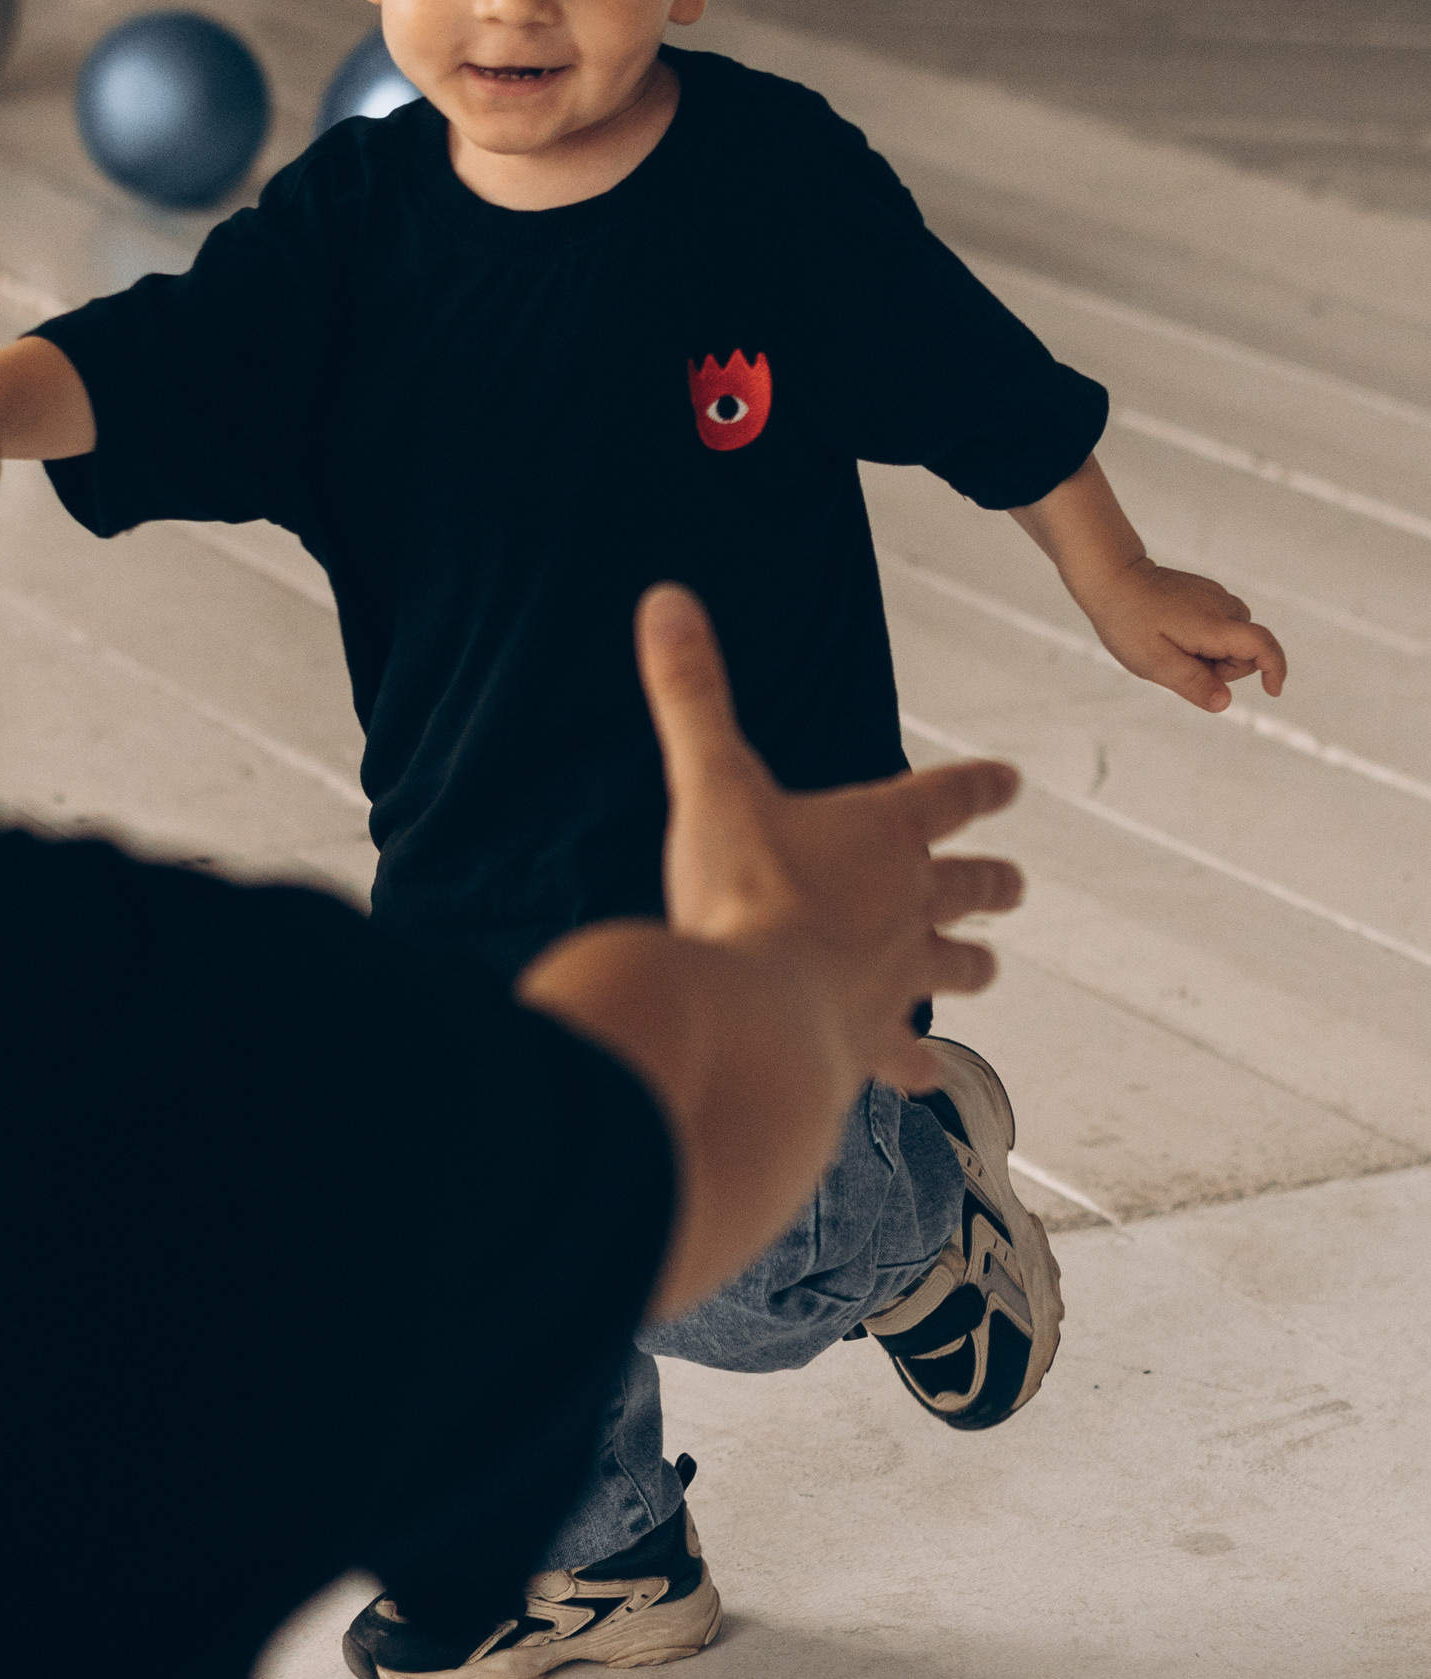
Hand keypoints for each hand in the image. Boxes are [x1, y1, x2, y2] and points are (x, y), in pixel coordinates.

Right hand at [639, 583, 1023, 1090]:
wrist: (748, 1012)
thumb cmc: (740, 895)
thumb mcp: (710, 783)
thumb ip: (692, 694)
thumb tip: (667, 602)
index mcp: (883, 833)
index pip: (955, 794)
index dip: (983, 785)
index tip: (1009, 782)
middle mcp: (908, 905)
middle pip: (976, 887)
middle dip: (993, 883)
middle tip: (1011, 885)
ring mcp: (898, 980)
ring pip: (960, 970)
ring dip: (971, 964)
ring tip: (980, 967)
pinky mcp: (873, 1046)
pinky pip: (912, 1060)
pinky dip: (920, 1066)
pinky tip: (924, 1076)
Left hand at [1080, 553, 1287, 712]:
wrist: (1114, 579)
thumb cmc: (1129, 623)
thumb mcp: (1155, 663)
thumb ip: (1193, 683)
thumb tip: (1225, 703)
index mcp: (1214, 624)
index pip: (1262, 645)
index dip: (1275, 669)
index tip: (1272, 691)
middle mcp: (1223, 606)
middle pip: (1247, 651)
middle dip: (1223, 669)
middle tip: (1180, 664)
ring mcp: (1216, 596)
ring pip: (1234, 640)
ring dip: (1213, 655)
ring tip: (1175, 649)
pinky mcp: (1208, 594)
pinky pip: (1220, 626)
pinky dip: (1206, 640)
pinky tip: (1176, 635)